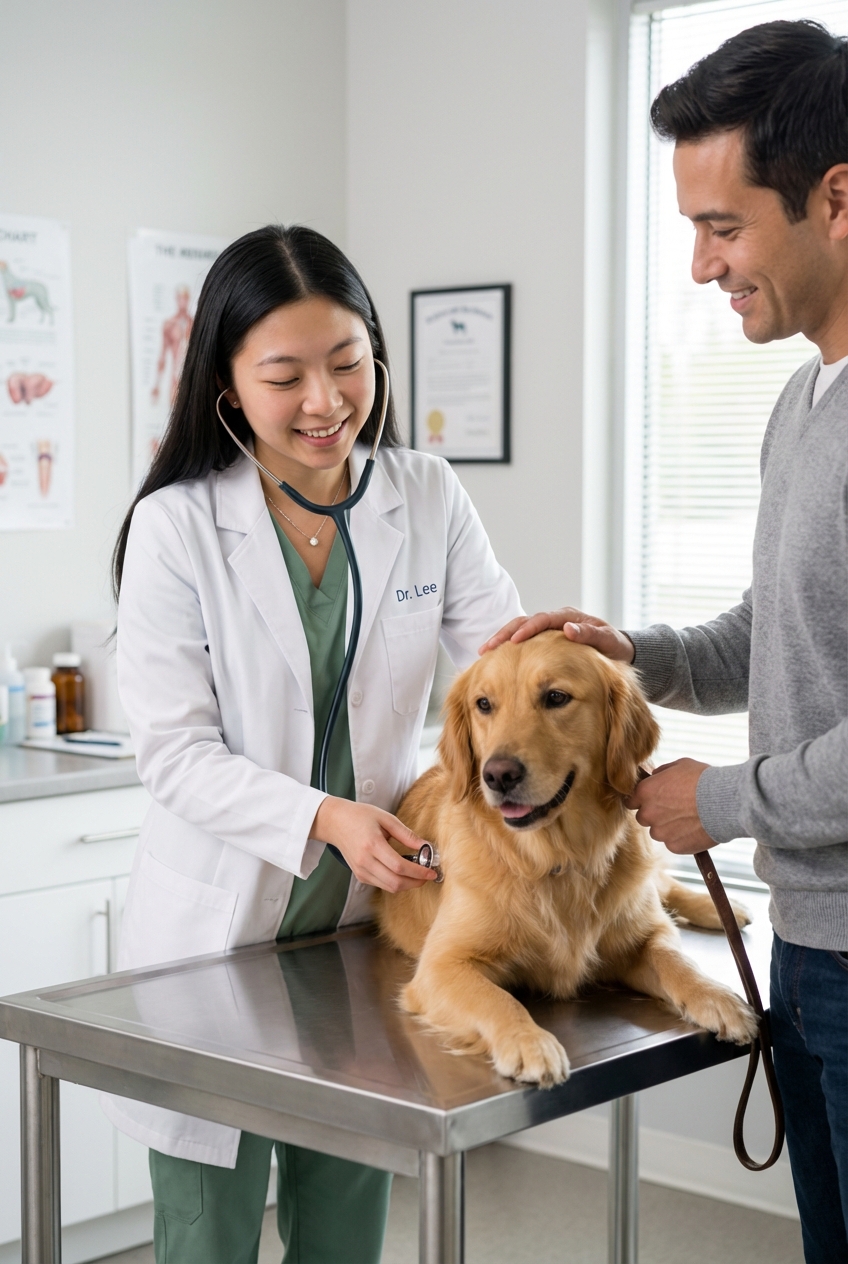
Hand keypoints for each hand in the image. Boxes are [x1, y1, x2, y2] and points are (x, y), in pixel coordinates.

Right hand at [311, 797, 438, 891]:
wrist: (335, 822)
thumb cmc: (360, 816)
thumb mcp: (386, 818)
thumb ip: (407, 835)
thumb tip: (426, 846)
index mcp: (372, 845)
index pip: (399, 866)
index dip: (418, 872)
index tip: (432, 871)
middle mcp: (365, 861)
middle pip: (395, 882)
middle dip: (416, 882)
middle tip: (428, 875)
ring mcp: (361, 871)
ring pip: (389, 887)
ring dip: (407, 884)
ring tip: (418, 873)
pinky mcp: (360, 875)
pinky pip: (382, 885)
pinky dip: (396, 882)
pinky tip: (403, 872)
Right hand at [480, 606, 634, 662]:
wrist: (617, 653)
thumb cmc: (613, 648)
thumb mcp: (607, 641)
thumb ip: (590, 634)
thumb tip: (568, 629)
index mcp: (569, 617)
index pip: (543, 619)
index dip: (528, 629)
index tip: (515, 640)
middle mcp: (555, 621)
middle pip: (524, 622)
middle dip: (505, 634)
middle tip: (489, 647)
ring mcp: (548, 631)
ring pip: (520, 631)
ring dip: (502, 641)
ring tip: (484, 652)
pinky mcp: (544, 642)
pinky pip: (523, 643)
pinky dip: (509, 649)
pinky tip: (495, 660)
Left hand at [624, 759, 715, 853]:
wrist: (725, 801)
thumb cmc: (703, 780)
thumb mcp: (680, 765)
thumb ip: (661, 773)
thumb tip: (655, 777)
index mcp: (645, 792)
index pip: (631, 800)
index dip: (641, 800)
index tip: (651, 800)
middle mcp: (649, 813)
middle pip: (644, 817)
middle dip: (655, 814)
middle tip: (674, 809)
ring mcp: (661, 832)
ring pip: (658, 832)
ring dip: (668, 827)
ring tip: (688, 818)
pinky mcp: (674, 846)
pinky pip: (673, 843)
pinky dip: (681, 838)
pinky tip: (695, 828)